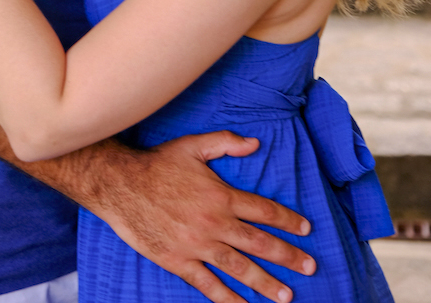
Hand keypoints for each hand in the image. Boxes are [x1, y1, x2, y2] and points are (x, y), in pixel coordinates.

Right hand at [85, 132, 313, 302]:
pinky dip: (227, 299)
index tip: (306, 230)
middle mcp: (214, 224)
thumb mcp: (193, 145)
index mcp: (221, 196)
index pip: (263, 210)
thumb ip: (226, 143)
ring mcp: (197, 246)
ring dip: (265, 284)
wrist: (121, 185)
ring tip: (286, 297)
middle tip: (310, 268)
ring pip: (239, 269)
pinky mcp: (178, 262)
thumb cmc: (158, 163)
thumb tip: (255, 143)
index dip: (288, 221)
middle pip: (259, 243)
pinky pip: (207, 285)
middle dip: (288, 257)